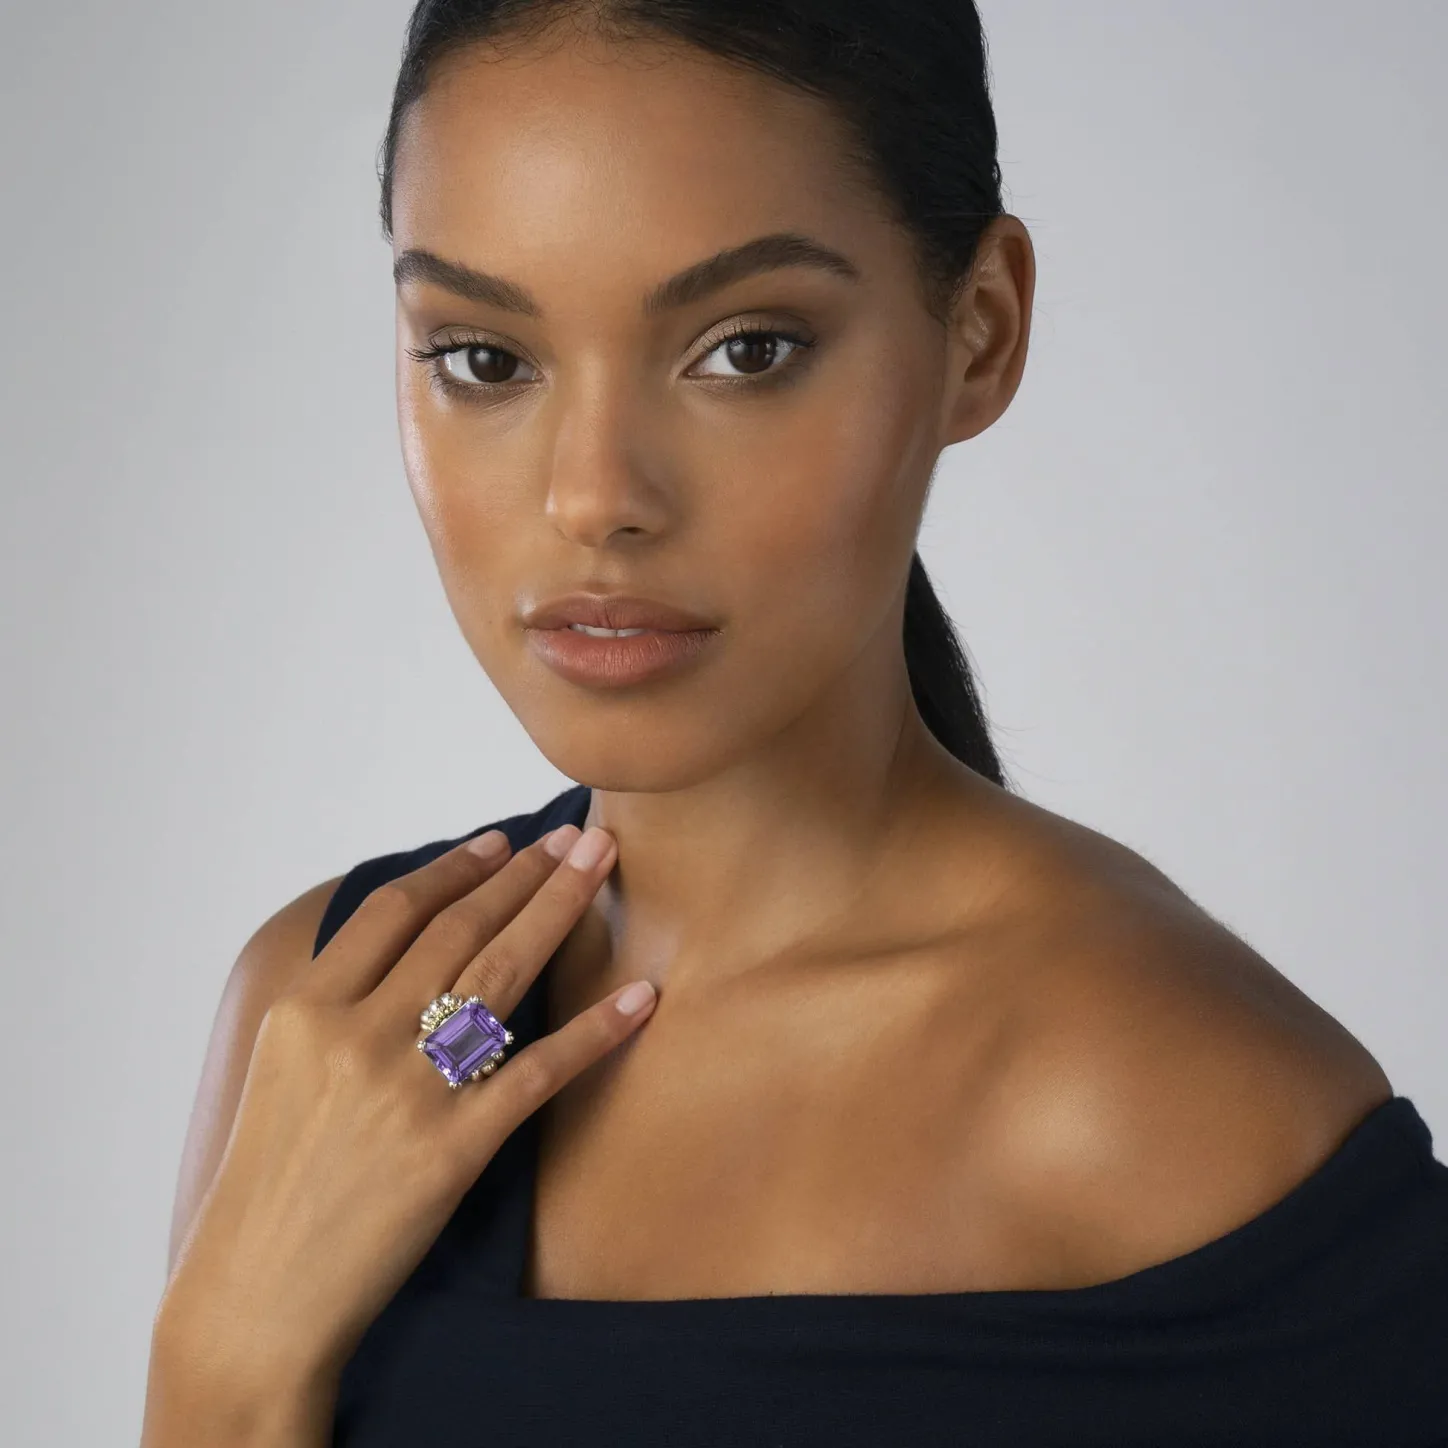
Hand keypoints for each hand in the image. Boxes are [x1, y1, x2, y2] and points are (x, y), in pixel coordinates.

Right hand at [147, 821, 652, 1435]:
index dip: (456, 868)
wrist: (257, 1295)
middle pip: (460, 929)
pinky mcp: (453, 1150)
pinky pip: (539, 1072)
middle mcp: (357, 1036)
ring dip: (559, 910)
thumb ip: (339, 1001)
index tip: (502, 843)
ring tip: (602, 866)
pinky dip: (595, 1030)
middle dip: (527, 873)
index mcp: (307, 1010)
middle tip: (578, 837)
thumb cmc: (270, 1180)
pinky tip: (639, 997)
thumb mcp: (279, 1069)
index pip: (397, 912)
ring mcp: (407, 1091)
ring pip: (501, 975)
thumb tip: (412, 943)